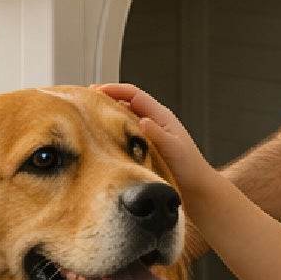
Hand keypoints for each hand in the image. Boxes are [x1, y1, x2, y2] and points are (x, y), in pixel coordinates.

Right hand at [95, 83, 213, 192]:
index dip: (114, 90)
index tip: (94, 91)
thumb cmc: (190, 169)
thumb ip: (159, 135)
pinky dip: (110, 132)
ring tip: (85, 117)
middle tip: (82, 101)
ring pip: (123, 118)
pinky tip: (98, 139)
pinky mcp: (143, 147)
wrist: (197, 190)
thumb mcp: (175, 150)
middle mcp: (154, 122)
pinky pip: (123, 134)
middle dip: (105, 98)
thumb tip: (143, 121)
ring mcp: (148, 134)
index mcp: (162, 117)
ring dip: (106, 115)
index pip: (134, 94)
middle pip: (125, 102)